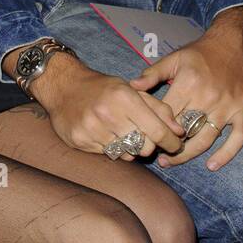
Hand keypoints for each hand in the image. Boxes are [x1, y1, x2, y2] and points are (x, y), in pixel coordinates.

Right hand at [30, 53, 185, 158]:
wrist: (64, 87)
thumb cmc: (103, 88)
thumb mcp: (132, 91)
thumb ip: (159, 109)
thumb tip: (179, 131)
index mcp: (125, 98)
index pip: (157, 130)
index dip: (171, 141)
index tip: (175, 144)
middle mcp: (108, 114)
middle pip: (144, 146)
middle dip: (150, 145)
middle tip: (146, 137)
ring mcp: (92, 129)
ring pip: (126, 154)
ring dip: (131, 148)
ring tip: (124, 134)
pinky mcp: (80, 141)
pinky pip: (108, 155)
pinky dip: (112, 148)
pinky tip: (106, 134)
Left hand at [128, 21, 242, 170]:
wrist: (234, 43)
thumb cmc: (201, 52)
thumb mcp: (174, 58)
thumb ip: (152, 74)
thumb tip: (131, 87)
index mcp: (188, 84)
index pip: (167, 115)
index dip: (154, 128)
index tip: (144, 136)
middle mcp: (208, 97)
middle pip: (184, 131)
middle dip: (167, 145)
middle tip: (155, 154)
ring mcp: (228, 107)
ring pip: (205, 139)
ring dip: (187, 154)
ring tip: (172, 161)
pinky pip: (237, 139)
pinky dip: (225, 155)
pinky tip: (211, 165)